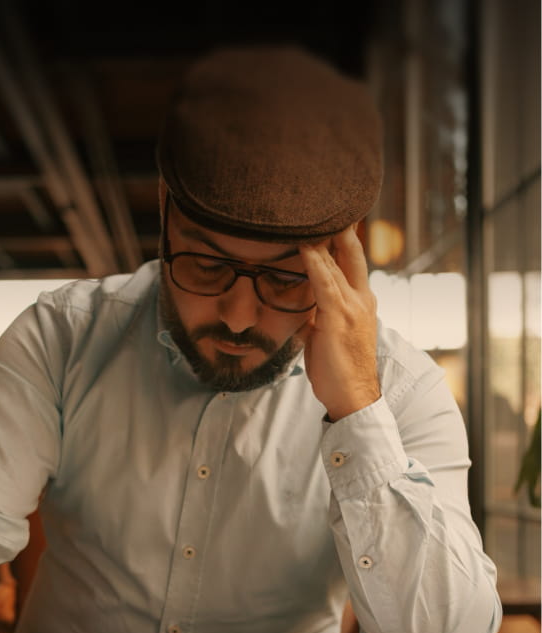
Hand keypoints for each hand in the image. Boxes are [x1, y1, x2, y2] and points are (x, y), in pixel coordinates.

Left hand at [298, 227, 379, 420]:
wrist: (354, 397)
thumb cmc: (339, 371)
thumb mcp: (326, 336)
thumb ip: (319, 317)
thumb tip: (304, 311)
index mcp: (361, 302)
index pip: (352, 261)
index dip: (342, 237)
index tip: (329, 217)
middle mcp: (362, 298)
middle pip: (351, 251)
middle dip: (340, 226)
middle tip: (322, 201)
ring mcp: (353, 307)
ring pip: (337, 262)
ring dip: (321, 237)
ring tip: (306, 213)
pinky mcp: (339, 318)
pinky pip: (325, 282)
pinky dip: (314, 262)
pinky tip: (304, 244)